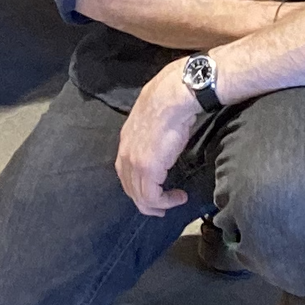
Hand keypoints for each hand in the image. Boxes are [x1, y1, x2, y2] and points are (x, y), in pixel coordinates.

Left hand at [115, 64, 207, 215]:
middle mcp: (125, 154)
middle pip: (130, 188)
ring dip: (158, 204)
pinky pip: (152, 197)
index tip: (154, 192)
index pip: (125, 172)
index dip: (138, 186)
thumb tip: (162, 140)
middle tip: (162, 207)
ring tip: (174, 201)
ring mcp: (135, 163)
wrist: (174, 97)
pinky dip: (165, 202)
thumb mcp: (154, 120)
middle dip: (146, 202)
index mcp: (126, 141)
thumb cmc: (169, 102)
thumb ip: (151, 135)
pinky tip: (179, 197)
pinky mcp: (148, 170)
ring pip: (140, 197)